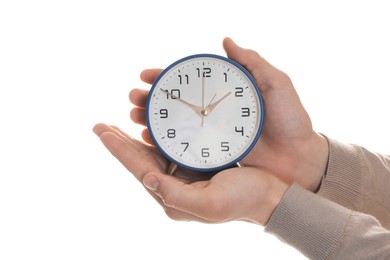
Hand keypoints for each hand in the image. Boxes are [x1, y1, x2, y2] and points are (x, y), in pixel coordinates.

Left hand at [93, 123, 287, 224]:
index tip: (101, 129)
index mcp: (173, 196)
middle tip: (102, 125)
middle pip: (140, 160)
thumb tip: (146, 177)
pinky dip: (158, 136)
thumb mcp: (210, 203)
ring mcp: (183, 176)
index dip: (118, 149)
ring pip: (152, 153)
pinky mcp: (195, 167)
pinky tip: (151, 127)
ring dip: (135, 137)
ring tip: (120, 122)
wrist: (269, 197)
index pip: (138, 168)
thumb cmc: (244, 200)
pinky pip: (170, 149)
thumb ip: (175, 195)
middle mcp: (173, 187)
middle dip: (120, 142)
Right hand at [130, 38, 328, 191]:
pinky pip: (186, 147)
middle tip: (134, 99)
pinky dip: (166, 144)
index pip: (191, 83)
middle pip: (177, 104)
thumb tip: (226, 40)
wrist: (299, 157)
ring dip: (153, 121)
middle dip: (152, 100)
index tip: (147, 75)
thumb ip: (252, 63)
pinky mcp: (214, 153)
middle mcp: (216, 112)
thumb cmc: (291, 119)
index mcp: (227, 94)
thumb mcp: (276, 84)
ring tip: (135, 118)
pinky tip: (149, 141)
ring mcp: (213, 133)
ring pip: (176, 124)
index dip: (168, 78)